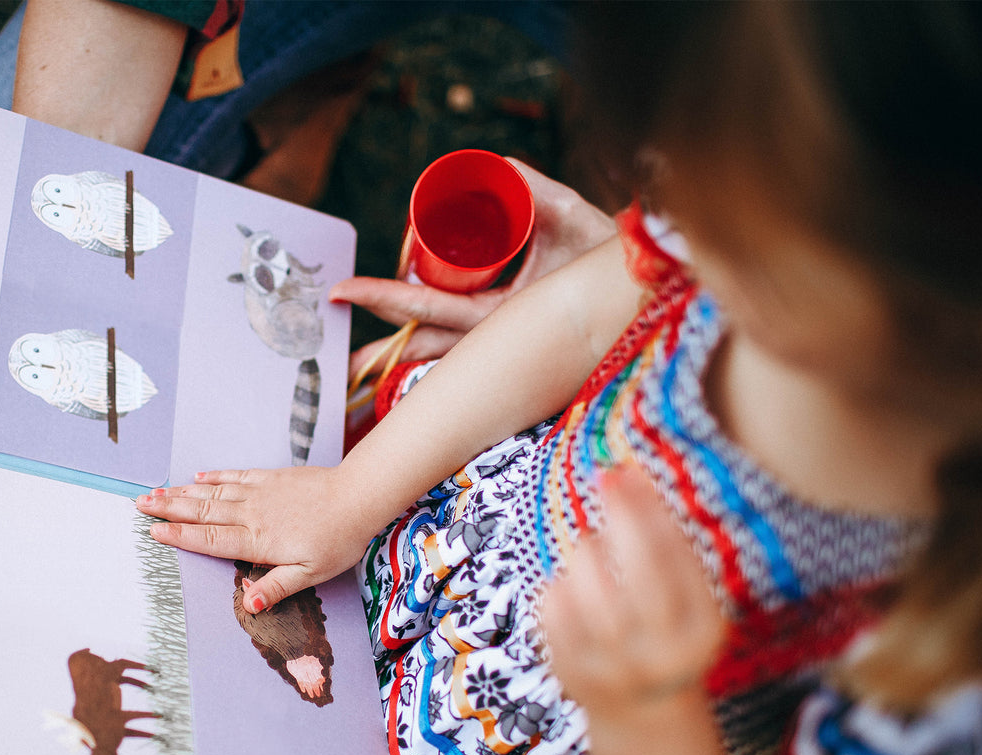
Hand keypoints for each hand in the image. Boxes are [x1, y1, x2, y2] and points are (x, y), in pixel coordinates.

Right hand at [135, 466, 380, 612]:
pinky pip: (235, 475)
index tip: (152, 531)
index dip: (180, 536)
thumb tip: (249, 604)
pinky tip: (198, 476)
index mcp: (258, 540)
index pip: (210, 539)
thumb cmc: (338, 540)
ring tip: (156, 490)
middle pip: (202, 511)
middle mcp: (252, 513)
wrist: (358, 496)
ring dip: (182, 492)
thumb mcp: (310, 574)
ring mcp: (260, 492)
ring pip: (213, 492)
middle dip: (168, 508)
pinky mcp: (271, 477)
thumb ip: (276, 586)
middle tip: (139, 504)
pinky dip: (214, 476)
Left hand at [342, 160, 616, 379]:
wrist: (647, 290)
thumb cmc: (610, 260)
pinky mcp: (507, 340)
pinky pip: (461, 344)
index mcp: (504, 318)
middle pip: (423, 337)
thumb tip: (500, 168)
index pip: (429, 308)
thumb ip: (538, 191)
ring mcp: (501, 344)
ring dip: (400, 351)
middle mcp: (497, 338)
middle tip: (334, 335)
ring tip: (358, 360)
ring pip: (440, 347)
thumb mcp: (574, 217)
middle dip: (379, 345)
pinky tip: (403, 350)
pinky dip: (432, 346)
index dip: (385, 297)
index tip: (343, 291)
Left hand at [540, 465, 725, 713]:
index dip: (650, 507)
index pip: (678, 557)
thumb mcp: (689, 600)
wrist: (644, 714)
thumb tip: (627, 473)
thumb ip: (667, 545)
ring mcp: (614, 666)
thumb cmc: (668, 633)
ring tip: (595, 551)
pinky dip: (560, 583)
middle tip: (606, 477)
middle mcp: (662, 653)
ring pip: (588, 578)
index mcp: (702, 632)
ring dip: (588, 549)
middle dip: (621, 513)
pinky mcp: (571, 671)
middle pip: (640, 566)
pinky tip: (574, 591)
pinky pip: (553, 602)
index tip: (628, 471)